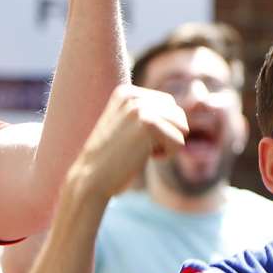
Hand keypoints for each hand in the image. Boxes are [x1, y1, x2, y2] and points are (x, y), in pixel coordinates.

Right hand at [71, 85, 189, 201]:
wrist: (90, 180)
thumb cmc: (111, 160)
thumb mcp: (127, 127)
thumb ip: (148, 114)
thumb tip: (182, 114)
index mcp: (126, 92)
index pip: (170, 105)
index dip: (161, 129)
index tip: (135, 140)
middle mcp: (133, 95)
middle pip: (179, 114)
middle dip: (167, 136)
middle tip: (139, 148)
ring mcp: (139, 107)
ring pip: (182, 127)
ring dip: (167, 146)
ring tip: (140, 151)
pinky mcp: (147, 123)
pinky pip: (179, 142)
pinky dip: (166, 155)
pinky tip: (142, 157)